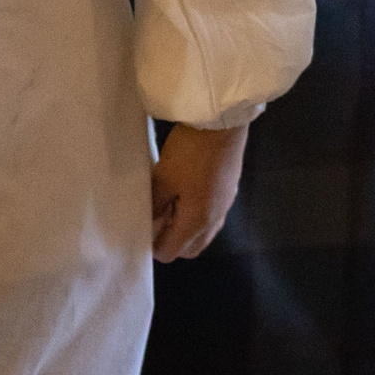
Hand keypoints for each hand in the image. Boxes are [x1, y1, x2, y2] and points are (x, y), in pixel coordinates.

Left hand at [152, 124, 249, 262]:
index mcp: (197, 221)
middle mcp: (215, 219)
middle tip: (158, 216)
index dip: (152, 244)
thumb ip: (154, 206)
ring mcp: (225, 204)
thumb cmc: (190, 152)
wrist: (222, 121)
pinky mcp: (230, 189)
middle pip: (191, 249)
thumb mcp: (163, 178)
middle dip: (172, 241)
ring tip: (171, 203)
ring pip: (204, 233)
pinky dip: (198, 214)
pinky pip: (212, 216)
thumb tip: (149, 222)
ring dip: (186, 228)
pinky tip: (188, 191)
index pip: (170, 252)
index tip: (144, 223)